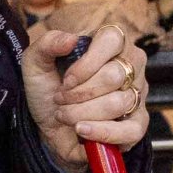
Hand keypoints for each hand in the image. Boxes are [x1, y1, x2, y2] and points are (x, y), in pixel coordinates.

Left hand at [25, 24, 149, 171]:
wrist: (47, 125)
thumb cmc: (47, 89)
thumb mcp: (35, 63)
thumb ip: (47, 43)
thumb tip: (71, 39)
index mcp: (111, 43)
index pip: (112, 40)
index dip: (85, 64)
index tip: (65, 81)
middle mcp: (130, 64)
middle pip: (113, 76)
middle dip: (78, 94)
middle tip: (61, 100)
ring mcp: (137, 93)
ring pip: (118, 104)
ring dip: (82, 114)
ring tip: (66, 115)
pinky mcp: (138, 123)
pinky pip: (132, 130)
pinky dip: (102, 133)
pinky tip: (82, 130)